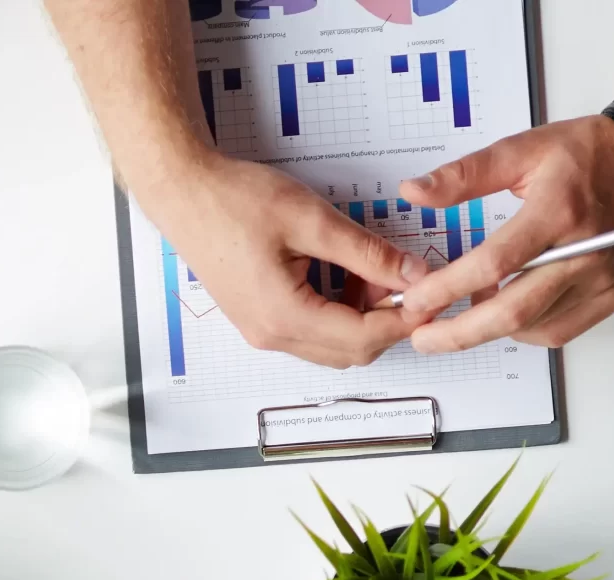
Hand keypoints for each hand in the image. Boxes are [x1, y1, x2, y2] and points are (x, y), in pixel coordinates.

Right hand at [140, 153, 425, 367]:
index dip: (404, 318)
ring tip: (374, 269)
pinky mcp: (260, 318)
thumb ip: (367, 252)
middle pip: (351, 352)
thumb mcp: (311, 220)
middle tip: (408, 278)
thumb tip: (412, 273)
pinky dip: (340, 311)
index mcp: (284, 316)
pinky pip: (313, 331)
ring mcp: (263, 330)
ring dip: (364, 316)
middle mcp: (271, 334)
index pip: (363, 338)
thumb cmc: (233, 201)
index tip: (430, 293)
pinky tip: (345, 273)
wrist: (183, 193)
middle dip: (387, 321)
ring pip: (333, 345)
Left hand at [395, 116, 613, 353]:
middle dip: (460, 333)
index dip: (449, 287)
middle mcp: (584, 251)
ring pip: (534, 326)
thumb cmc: (590, 153)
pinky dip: (525, 331)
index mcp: (557, 211)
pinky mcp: (612, 295)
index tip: (417, 300)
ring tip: (461, 317)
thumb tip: (414, 192)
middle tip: (424, 338)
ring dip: (490, 330)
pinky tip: (507, 314)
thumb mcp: (524, 149)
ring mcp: (601, 278)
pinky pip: (560, 331)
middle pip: (514, 311)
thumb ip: (466, 174)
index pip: (495, 262)